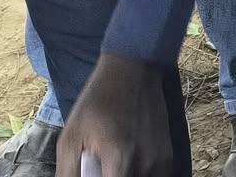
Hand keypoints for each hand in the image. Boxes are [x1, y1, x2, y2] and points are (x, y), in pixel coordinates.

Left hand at [57, 54, 169, 176]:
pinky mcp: (168, 156)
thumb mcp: (71, 136)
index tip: (92, 173)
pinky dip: (140, 176)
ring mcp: (160, 161)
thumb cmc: (97, 101)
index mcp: (119, 159)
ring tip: (113, 166)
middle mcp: (145, 164)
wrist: (133, 69)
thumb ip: (68, 172)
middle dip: (109, 176)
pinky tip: (128, 166)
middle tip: (100, 169)